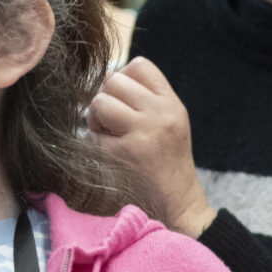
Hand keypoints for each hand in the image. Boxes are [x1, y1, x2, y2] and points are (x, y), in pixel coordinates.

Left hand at [88, 58, 216, 236]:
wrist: (179, 205)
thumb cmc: (168, 163)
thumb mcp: (170, 124)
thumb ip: (147, 99)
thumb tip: (106, 78)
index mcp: (172, 104)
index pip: (140, 66)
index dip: (124, 79)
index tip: (125, 101)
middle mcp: (160, 114)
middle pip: (114, 80)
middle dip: (106, 98)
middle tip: (112, 122)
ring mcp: (142, 133)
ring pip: (100, 102)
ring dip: (96, 119)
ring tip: (109, 137)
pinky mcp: (123, 153)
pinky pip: (92, 134)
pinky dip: (94, 144)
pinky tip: (110, 157)